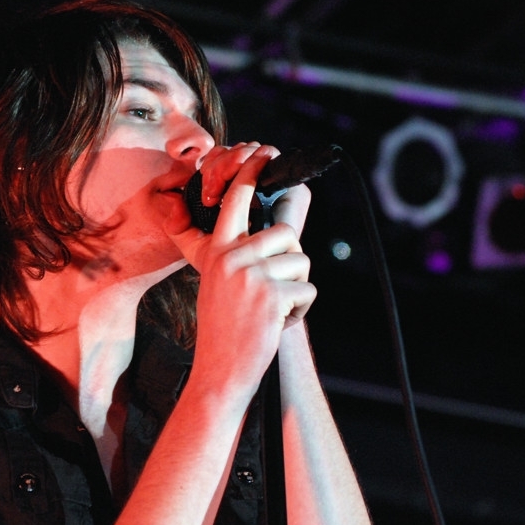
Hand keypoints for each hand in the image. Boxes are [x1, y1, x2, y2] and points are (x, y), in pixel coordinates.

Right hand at [165, 143, 316, 401]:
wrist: (219, 371)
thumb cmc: (223, 327)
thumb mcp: (219, 282)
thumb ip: (238, 252)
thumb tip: (279, 225)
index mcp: (217, 251)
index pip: (235, 201)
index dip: (251, 175)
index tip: (261, 153)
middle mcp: (231, 257)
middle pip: (286, 234)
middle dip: (292, 262)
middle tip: (274, 291)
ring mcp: (251, 275)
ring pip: (301, 262)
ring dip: (297, 289)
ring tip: (272, 310)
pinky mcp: (271, 296)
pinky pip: (307, 290)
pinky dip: (301, 311)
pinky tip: (277, 324)